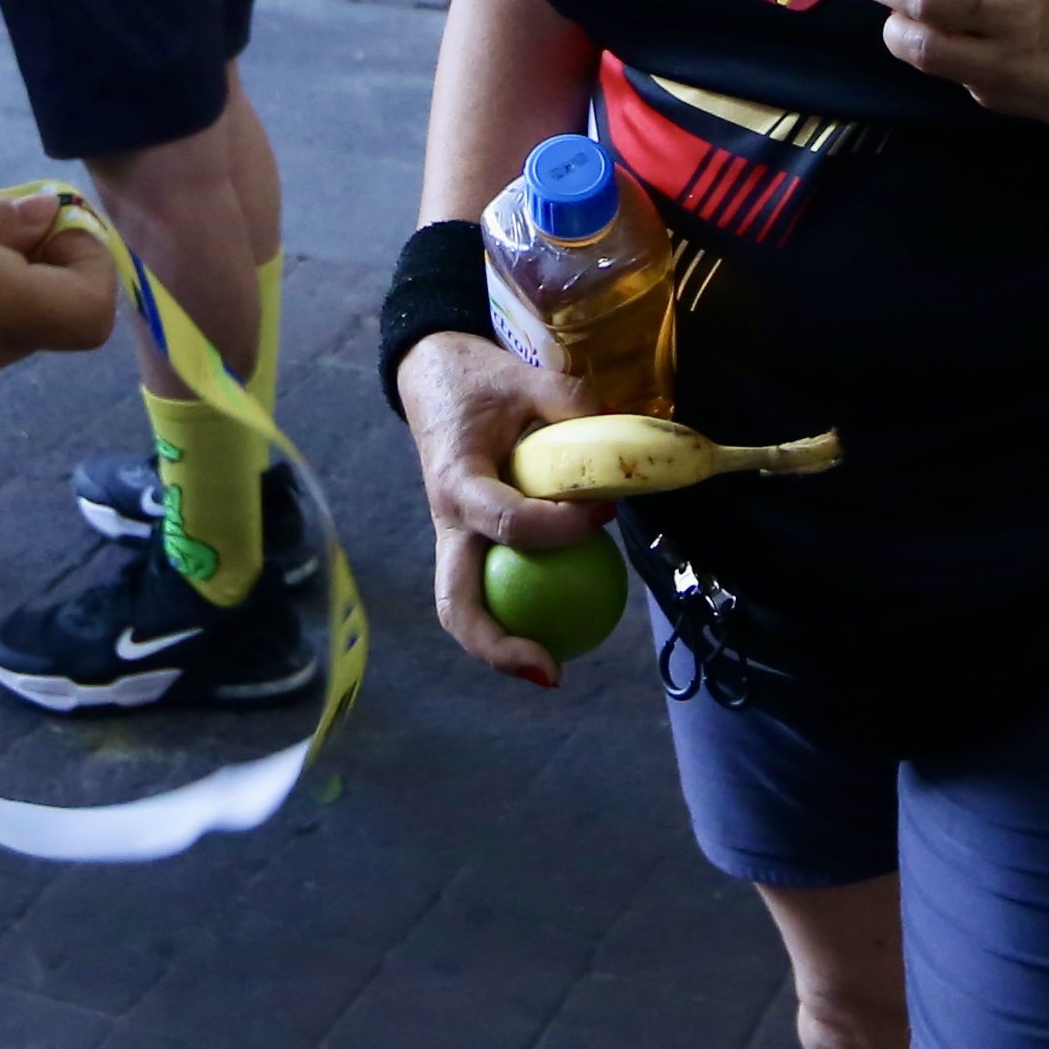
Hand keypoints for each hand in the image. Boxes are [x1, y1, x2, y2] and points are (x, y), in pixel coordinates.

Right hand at [397, 326, 596, 685]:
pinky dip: (517, 616)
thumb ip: (568, 400)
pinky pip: (488, 590)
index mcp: (457, 481)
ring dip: (503, 648)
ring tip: (553, 671)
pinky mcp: (466, 545)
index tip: (604, 512)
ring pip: (464, 609)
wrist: (430, 376)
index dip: (559, 527)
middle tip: (551, 672)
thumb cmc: (476, 381)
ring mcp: (453, 540)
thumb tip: (618, 433)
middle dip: (497, 645)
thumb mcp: (522, 378)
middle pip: (457, 602)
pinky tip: (564, 627)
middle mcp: (447, 522)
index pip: (505, 521)